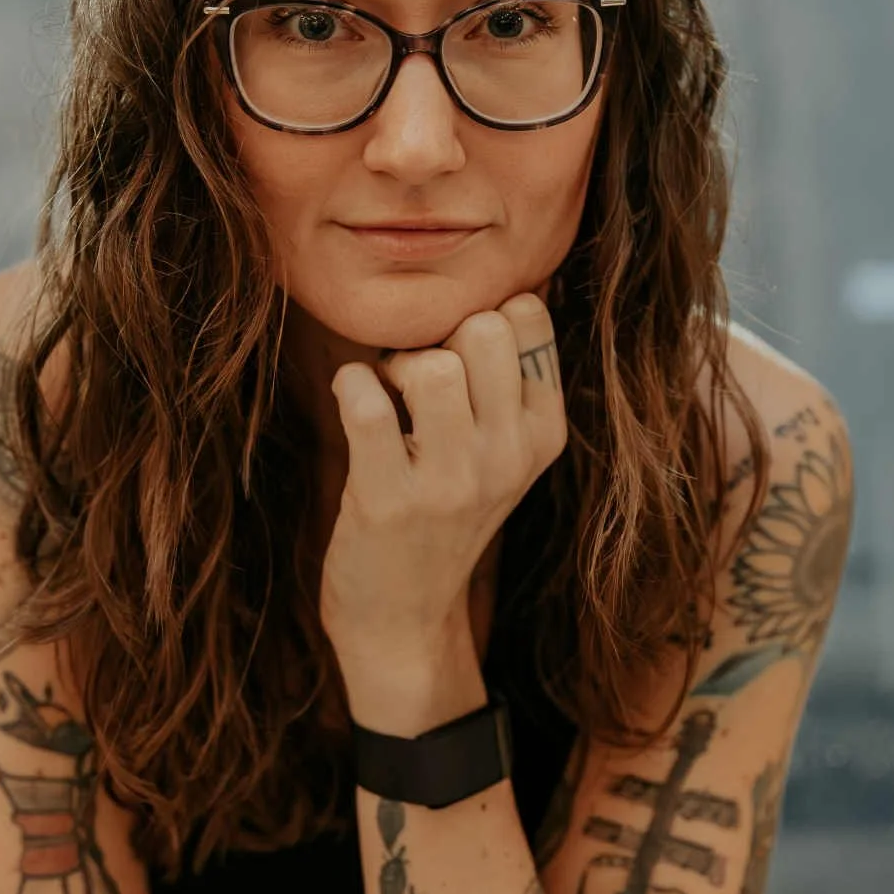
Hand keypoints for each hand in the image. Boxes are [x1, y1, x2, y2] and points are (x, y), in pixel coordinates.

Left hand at [320, 293, 567, 672]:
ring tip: (388, 397)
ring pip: (430, 362)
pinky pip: (365, 401)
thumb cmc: (443, 513)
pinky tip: (353, 405)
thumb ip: (505, 377)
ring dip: (394, 364)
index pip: (527, 314)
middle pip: (481, 328)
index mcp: (543, 433)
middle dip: (439, 334)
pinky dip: (349, 385)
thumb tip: (497, 276)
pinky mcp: (388, 500)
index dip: (480, 315)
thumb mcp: (501, 453)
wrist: (405, 617)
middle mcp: (509, 456)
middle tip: (418, 378)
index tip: (459, 355)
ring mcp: (451, 482)